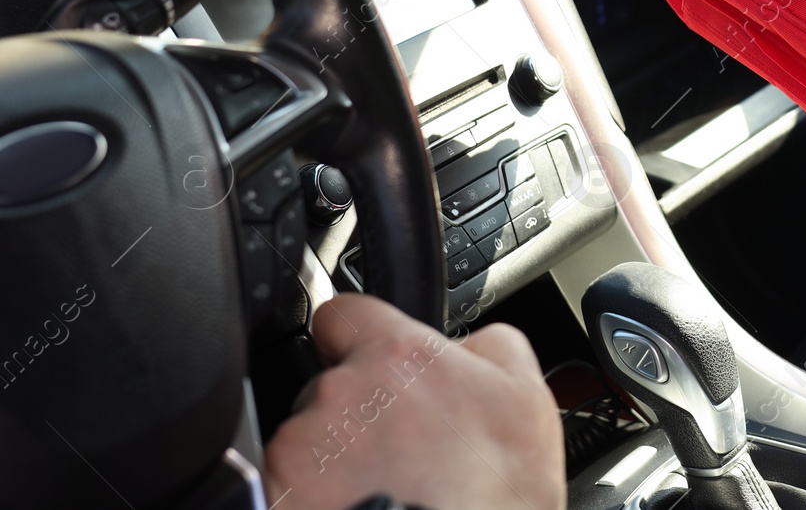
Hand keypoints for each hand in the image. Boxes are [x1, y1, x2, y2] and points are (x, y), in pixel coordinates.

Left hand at [264, 294, 564, 509]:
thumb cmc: (495, 497)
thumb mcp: (527, 398)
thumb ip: (492, 345)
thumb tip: (466, 340)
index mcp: (399, 356)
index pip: (344, 314)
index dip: (357, 339)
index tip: (367, 363)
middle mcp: (341, 391)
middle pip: (329, 384)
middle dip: (356, 411)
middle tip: (398, 452)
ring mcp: (302, 446)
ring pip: (306, 438)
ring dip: (332, 458)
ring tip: (380, 489)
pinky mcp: (278, 491)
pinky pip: (285, 483)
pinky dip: (309, 497)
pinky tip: (354, 507)